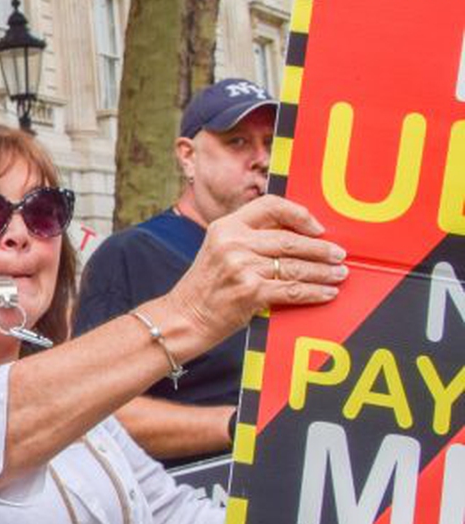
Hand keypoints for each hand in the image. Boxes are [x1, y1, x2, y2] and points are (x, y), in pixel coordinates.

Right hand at [164, 195, 344, 347]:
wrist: (183, 318)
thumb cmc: (205, 287)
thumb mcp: (218, 251)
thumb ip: (249, 240)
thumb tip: (296, 238)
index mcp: (225, 227)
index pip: (269, 206)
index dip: (299, 214)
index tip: (317, 227)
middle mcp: (233, 243)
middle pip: (289, 239)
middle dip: (320, 249)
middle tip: (339, 255)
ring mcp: (241, 267)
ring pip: (295, 266)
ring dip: (323, 272)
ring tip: (338, 274)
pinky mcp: (250, 292)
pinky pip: (292, 290)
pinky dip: (314, 292)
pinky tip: (327, 293)